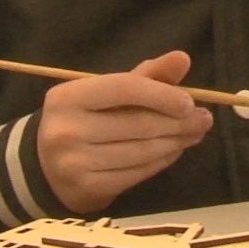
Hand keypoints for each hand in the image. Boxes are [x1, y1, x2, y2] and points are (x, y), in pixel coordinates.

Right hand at [35, 51, 214, 213]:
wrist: (45, 167)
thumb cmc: (83, 120)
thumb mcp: (105, 93)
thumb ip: (146, 76)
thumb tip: (183, 58)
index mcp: (68, 97)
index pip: (125, 88)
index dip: (162, 94)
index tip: (189, 102)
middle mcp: (67, 130)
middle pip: (139, 124)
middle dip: (178, 122)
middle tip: (203, 120)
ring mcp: (75, 163)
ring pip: (143, 151)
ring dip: (175, 143)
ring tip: (192, 135)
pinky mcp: (88, 189)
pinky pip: (138, 173)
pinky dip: (162, 161)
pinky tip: (172, 152)